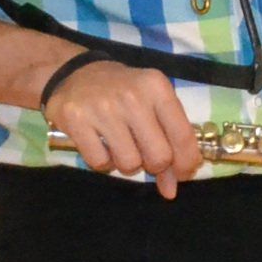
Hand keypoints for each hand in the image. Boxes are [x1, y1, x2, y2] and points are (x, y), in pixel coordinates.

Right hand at [42, 57, 204, 196]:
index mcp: (157, 88)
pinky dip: (103, 161)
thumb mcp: (153, 104)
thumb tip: (171, 188)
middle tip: (146, 156)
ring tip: (121, 146)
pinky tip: (100, 144)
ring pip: (129, 163)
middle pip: (158, 156)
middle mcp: (132, 96)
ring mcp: (102, 108)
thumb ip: (169, 140)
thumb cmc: (124, 91)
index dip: (186, 162)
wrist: (77, 73)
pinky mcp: (75, 119)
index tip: (182, 172)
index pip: (182, 136)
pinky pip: (99, 162)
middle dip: (155, 165)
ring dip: (127, 163)